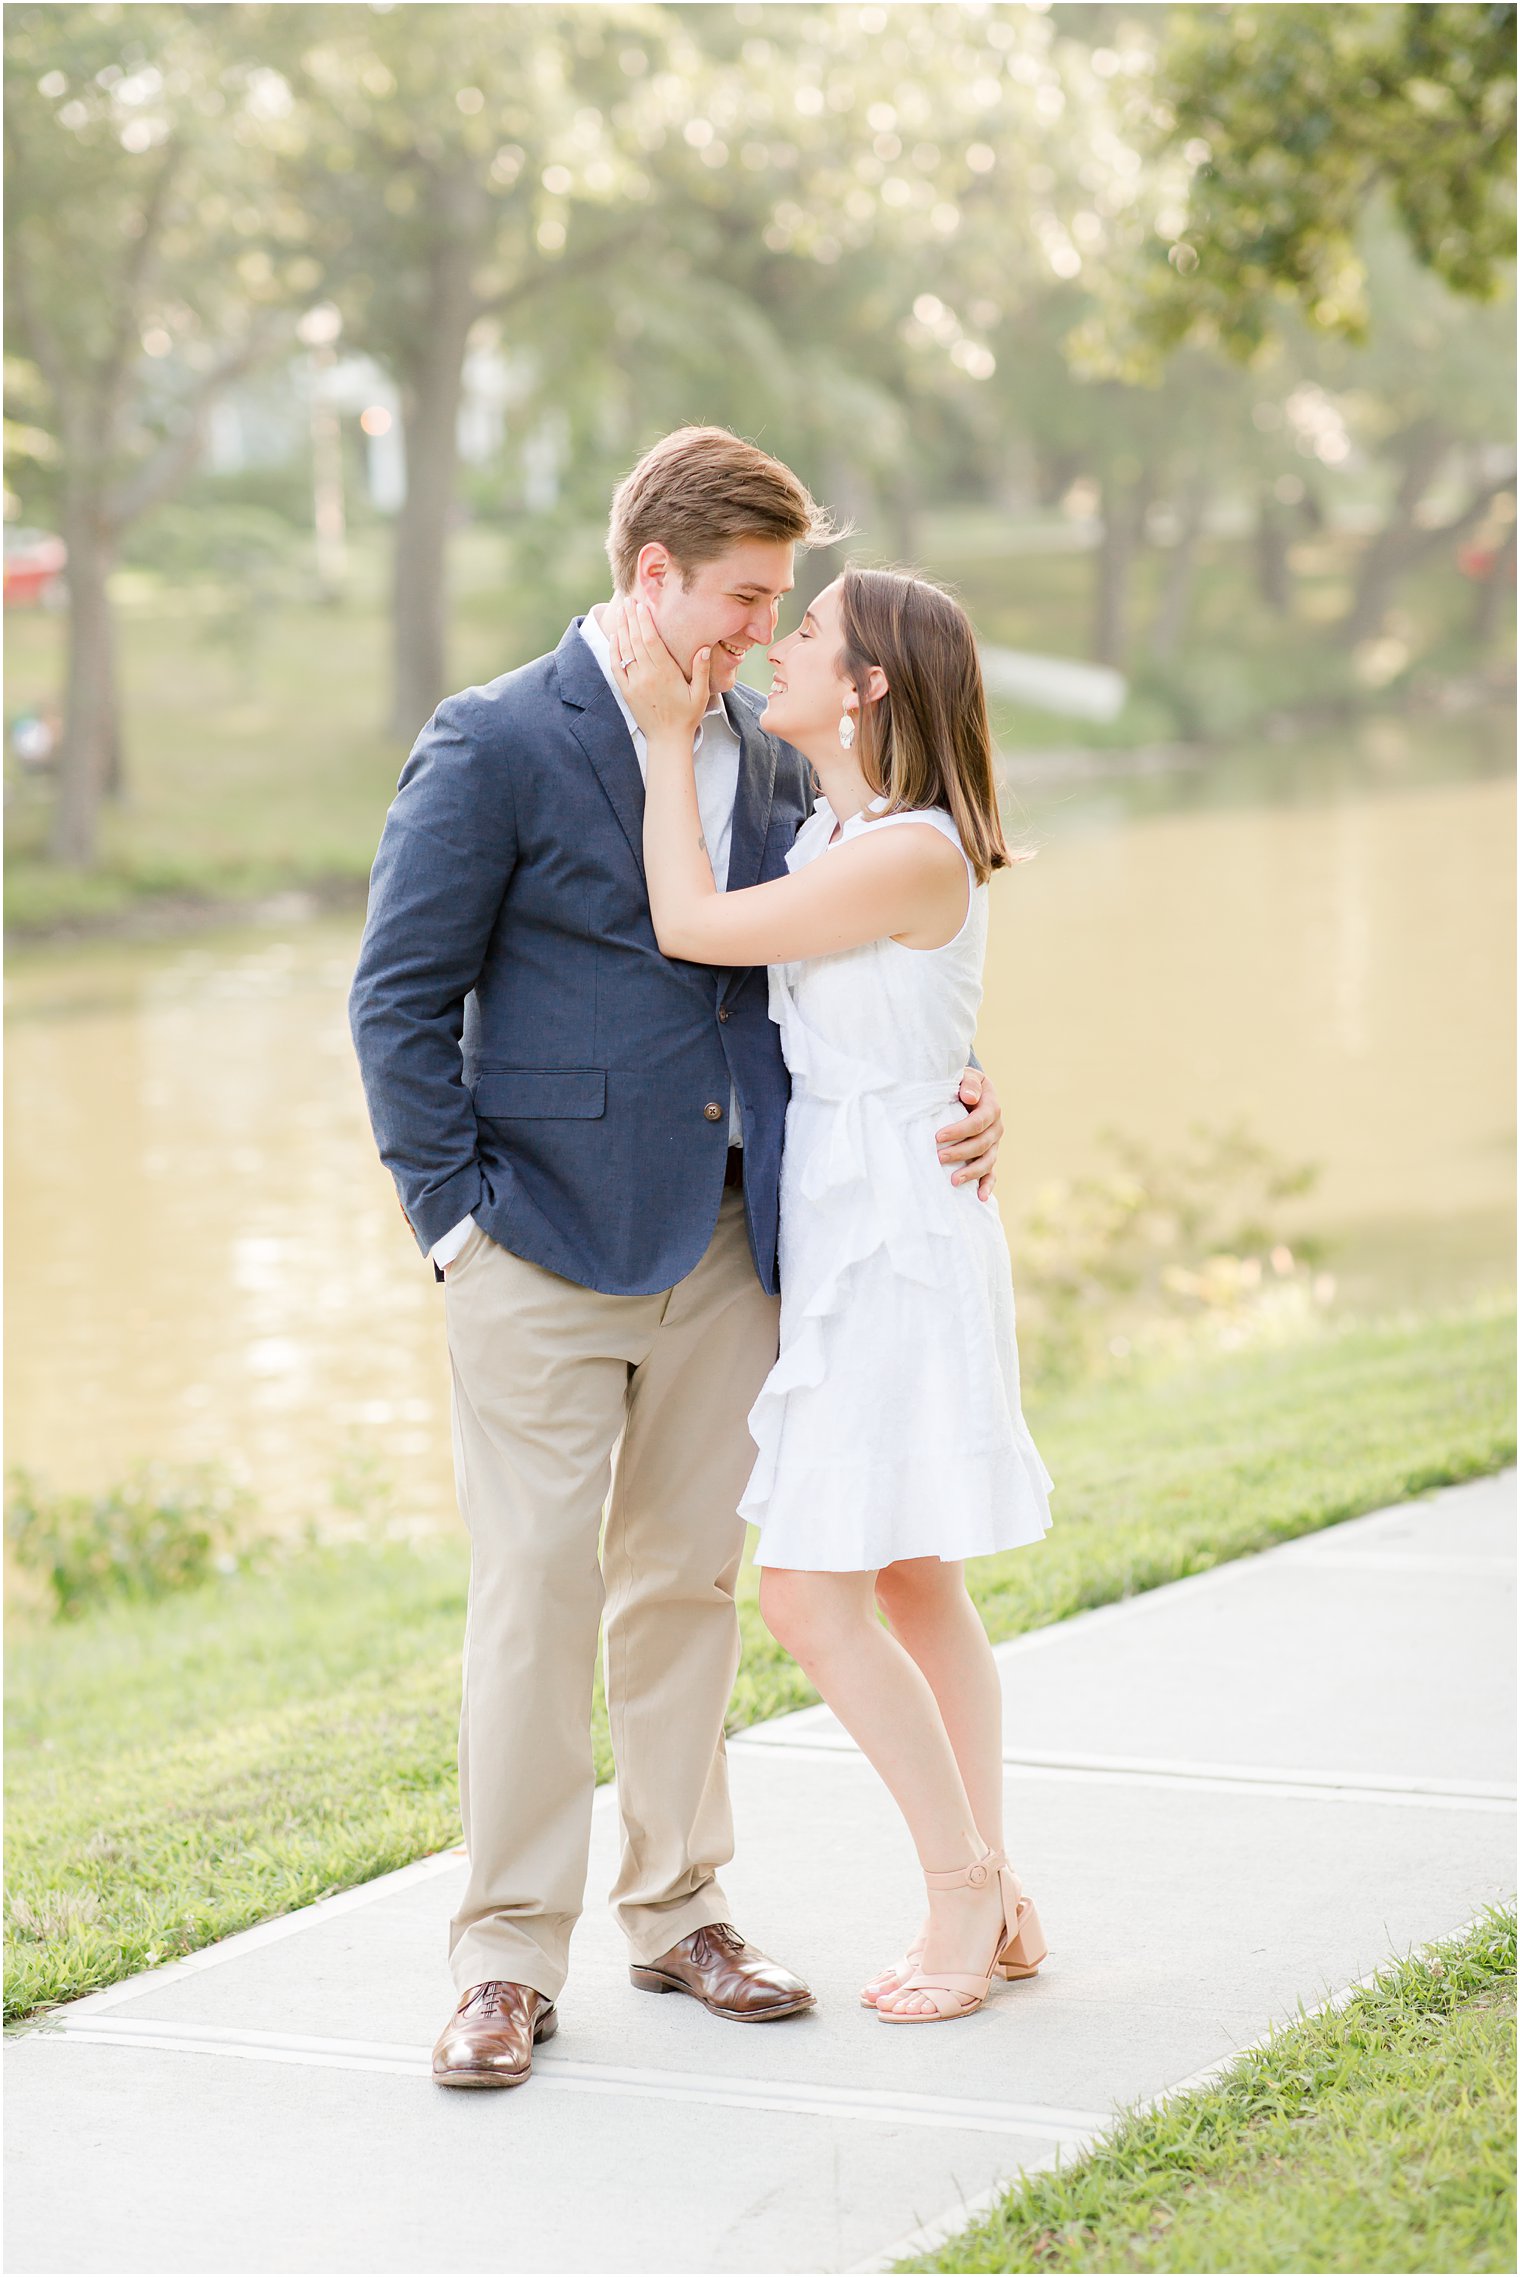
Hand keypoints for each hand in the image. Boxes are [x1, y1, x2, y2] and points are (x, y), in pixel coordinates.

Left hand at [609, 596, 710, 742]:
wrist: (667, 740)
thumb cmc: (687, 716)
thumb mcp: (701, 694)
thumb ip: (701, 670)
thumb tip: (704, 648)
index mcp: (665, 673)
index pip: (651, 641)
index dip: (645, 621)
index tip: (641, 606)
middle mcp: (647, 675)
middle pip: (636, 640)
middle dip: (632, 619)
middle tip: (629, 600)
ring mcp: (635, 683)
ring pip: (625, 650)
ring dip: (622, 629)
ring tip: (621, 612)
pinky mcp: (627, 691)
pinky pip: (617, 666)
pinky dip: (614, 650)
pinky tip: (615, 636)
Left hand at [938, 1067, 1002, 1200]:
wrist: (969, 1091)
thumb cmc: (962, 1084)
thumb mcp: (966, 1076)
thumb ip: (968, 1083)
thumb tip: (969, 1097)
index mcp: (991, 1108)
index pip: (978, 1122)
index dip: (959, 1130)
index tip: (938, 1136)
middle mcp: (996, 1128)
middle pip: (982, 1144)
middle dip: (961, 1152)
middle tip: (939, 1157)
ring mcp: (993, 1144)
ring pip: (987, 1161)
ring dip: (971, 1173)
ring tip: (953, 1181)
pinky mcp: (988, 1156)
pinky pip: (991, 1173)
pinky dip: (987, 1186)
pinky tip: (980, 1198)